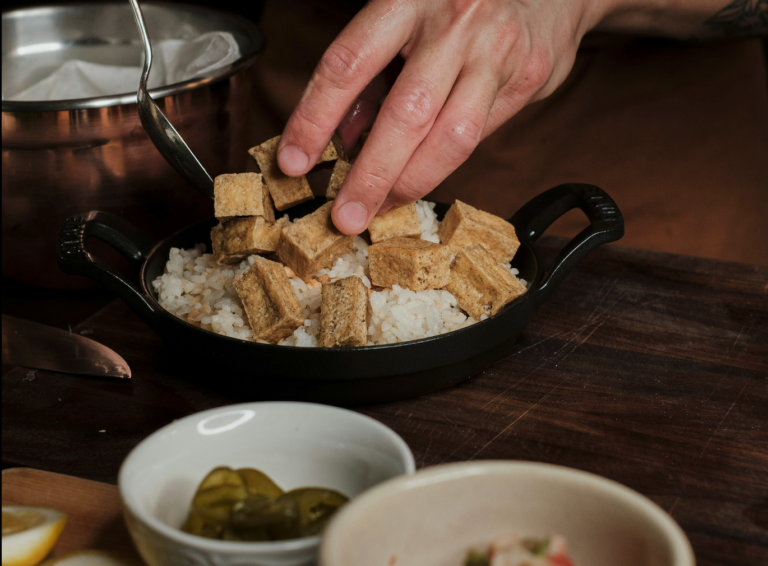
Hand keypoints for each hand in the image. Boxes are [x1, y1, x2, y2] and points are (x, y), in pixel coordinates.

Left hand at [277, 0, 603, 233]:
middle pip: (405, 114)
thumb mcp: (406, 16)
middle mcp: (455, 22)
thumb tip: (346, 138)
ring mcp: (497, 51)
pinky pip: (480, 136)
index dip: (314, 119)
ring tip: (383, 208)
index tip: (294, 162)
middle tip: (345, 216)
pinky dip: (446, 163)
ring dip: (411, 183)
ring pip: (451, 137)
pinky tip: (423, 175)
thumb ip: (376, 73)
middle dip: (371, 176)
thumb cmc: (463, 1)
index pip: (348, 65)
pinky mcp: (528, 77)